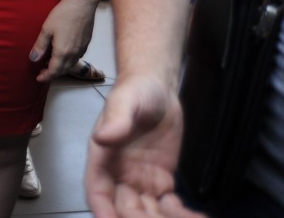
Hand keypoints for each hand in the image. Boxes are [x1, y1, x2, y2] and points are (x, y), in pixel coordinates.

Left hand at [31, 0, 99, 81]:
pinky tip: (62, 54)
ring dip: (60, 68)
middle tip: (42, 72)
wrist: (82, 4)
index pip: (54, 71)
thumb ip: (40, 46)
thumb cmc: (62, 15)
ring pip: (70, 65)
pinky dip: (67, 61)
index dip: (46, 77)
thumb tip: (33, 59)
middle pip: (63, 70)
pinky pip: (76, 58)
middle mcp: (74, 54)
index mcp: (63, 52)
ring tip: (49, 63)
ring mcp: (82, 50)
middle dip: (52, 74)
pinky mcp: (86, 44)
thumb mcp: (46, 29)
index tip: (38, 79)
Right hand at [85, 75, 202, 216]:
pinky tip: (194, 217)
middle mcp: (119, 175)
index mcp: (103, 158)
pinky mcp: (161, 181)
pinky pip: (169, 206)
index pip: (98, 192)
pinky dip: (179, 215)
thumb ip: (115, 120)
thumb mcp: (124, 102)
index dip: (104, 211)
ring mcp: (141, 180)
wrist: (158, 89)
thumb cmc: (135, 91)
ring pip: (148, 212)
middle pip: (125, 208)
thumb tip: (102, 137)